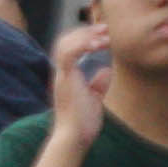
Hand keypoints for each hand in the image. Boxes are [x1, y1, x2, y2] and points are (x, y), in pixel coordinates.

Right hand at [48, 23, 108, 148]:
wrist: (74, 138)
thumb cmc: (83, 123)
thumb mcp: (94, 99)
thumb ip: (98, 84)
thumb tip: (105, 70)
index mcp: (67, 77)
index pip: (70, 48)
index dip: (85, 38)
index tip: (104, 34)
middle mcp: (62, 74)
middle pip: (65, 41)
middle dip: (85, 32)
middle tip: (105, 28)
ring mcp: (62, 76)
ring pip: (65, 44)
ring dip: (85, 36)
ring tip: (104, 34)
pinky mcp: (65, 79)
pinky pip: (68, 54)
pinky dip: (82, 45)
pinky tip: (98, 44)